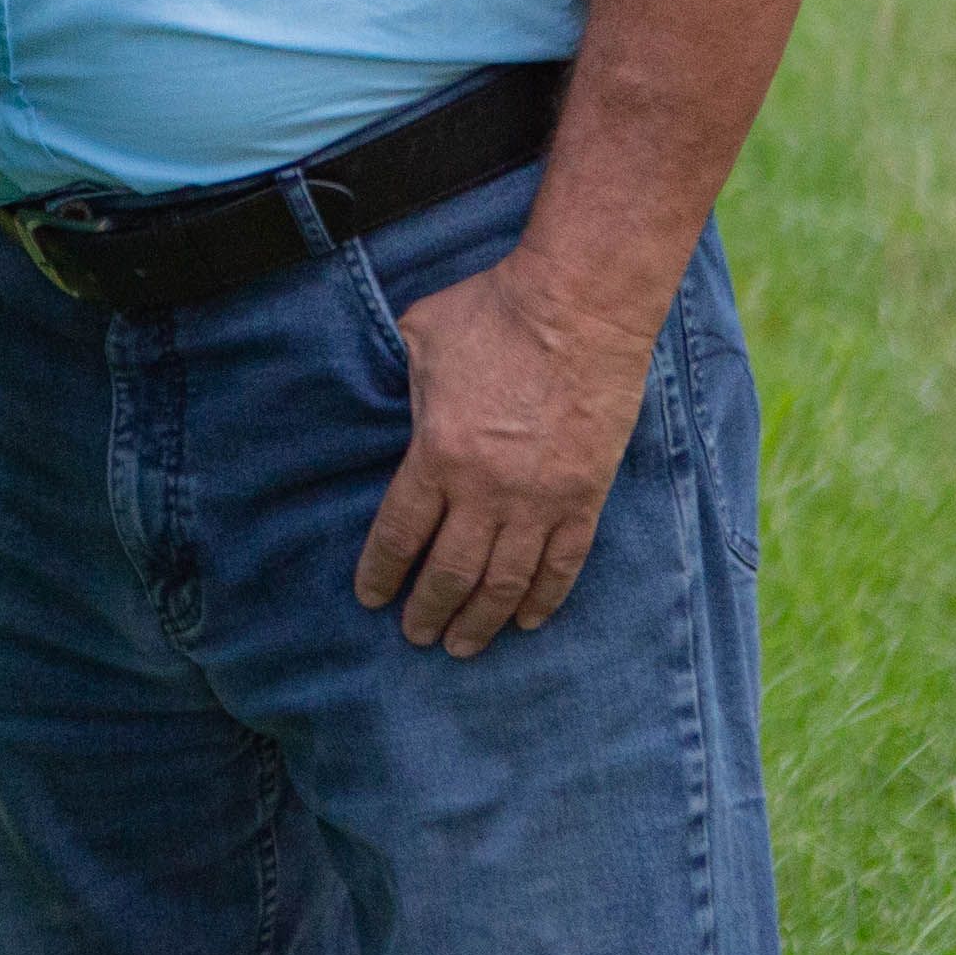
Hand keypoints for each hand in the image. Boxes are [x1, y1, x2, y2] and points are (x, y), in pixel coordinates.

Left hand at [354, 246, 648, 654]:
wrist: (579, 308)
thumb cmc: (491, 313)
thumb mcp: (419, 340)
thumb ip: (401, 382)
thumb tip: (387, 394)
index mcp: (435, 455)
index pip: (399, 535)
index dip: (382, 574)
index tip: (371, 599)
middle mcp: (486, 492)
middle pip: (450, 573)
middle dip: (428, 611)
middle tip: (415, 636)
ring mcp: (540, 501)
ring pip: (504, 584)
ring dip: (480, 621)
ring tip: (462, 645)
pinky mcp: (585, 498)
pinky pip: (562, 565)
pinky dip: (543, 599)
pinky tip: (526, 621)